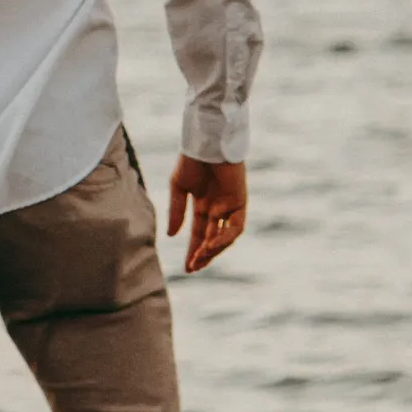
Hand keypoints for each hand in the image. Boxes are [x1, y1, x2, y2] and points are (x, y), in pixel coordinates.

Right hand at [168, 156, 246, 272]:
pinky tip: (212, 243)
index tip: (187, 268)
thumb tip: (171, 236)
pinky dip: (225, 237)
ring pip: (225, 236)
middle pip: (212, 239)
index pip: (199, 234)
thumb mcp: (179, 188)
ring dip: (214, 248)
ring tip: (201, 256)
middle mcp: (217, 209)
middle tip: (193, 267)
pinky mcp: (240, 202)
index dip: (192, 250)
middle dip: (203, 254)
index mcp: (202, 205)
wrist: (205, 144)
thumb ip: (177, 211)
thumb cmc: (190, 161)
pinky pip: (235, 226)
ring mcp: (230, 206)